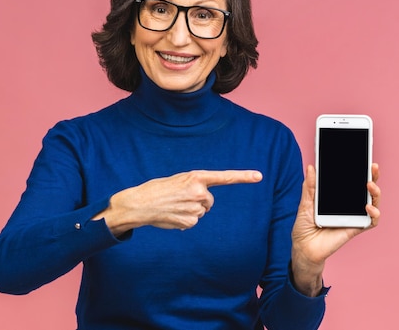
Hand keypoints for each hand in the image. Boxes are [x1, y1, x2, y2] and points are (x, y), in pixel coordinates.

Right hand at [93, 170, 262, 235]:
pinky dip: (185, 220)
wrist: (139, 203)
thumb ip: (195, 186)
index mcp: (196, 177)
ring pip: (202, 212)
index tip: (259, 176)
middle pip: (210, 201)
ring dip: (190, 211)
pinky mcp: (190, 221)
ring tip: (174, 206)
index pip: (224, 177)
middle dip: (198, 201)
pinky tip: (172, 215)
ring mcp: (196, 208)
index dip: (243, 176)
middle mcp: (199, 191)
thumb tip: (205, 203)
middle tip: (180, 199)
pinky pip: (194, 222)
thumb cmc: (158, 190)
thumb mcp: (179, 180)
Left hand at [290, 163, 380, 295]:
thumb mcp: (305, 204)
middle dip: (373, 176)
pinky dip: (374, 214)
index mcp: (338, 197)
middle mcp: (349, 205)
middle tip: (373, 166)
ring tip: (370, 184)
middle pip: (366, 189)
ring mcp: (353, 216)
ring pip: (373, 203)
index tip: (362, 157)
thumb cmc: (304, 227)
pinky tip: (368, 208)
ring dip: (375, 193)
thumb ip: (310, 187)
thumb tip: (311, 167)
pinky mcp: (355, 229)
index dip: (360, 169)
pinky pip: (371, 221)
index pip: (352, 180)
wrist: (303, 248)